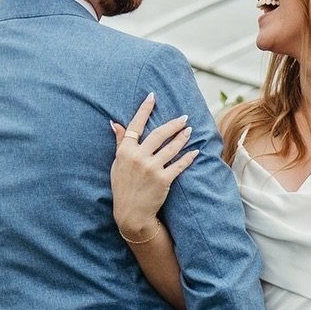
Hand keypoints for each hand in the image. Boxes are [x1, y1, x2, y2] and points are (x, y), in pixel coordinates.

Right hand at [110, 92, 197, 237]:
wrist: (131, 213)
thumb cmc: (123, 187)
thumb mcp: (117, 164)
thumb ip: (120, 143)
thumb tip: (115, 123)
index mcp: (125, 151)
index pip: (135, 125)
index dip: (144, 109)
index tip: (152, 96)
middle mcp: (138, 157)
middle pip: (159, 134)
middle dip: (173, 124)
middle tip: (184, 117)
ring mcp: (151, 168)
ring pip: (171, 147)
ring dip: (183, 137)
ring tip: (190, 130)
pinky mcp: (163, 179)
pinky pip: (179, 164)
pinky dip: (188, 157)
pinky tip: (195, 151)